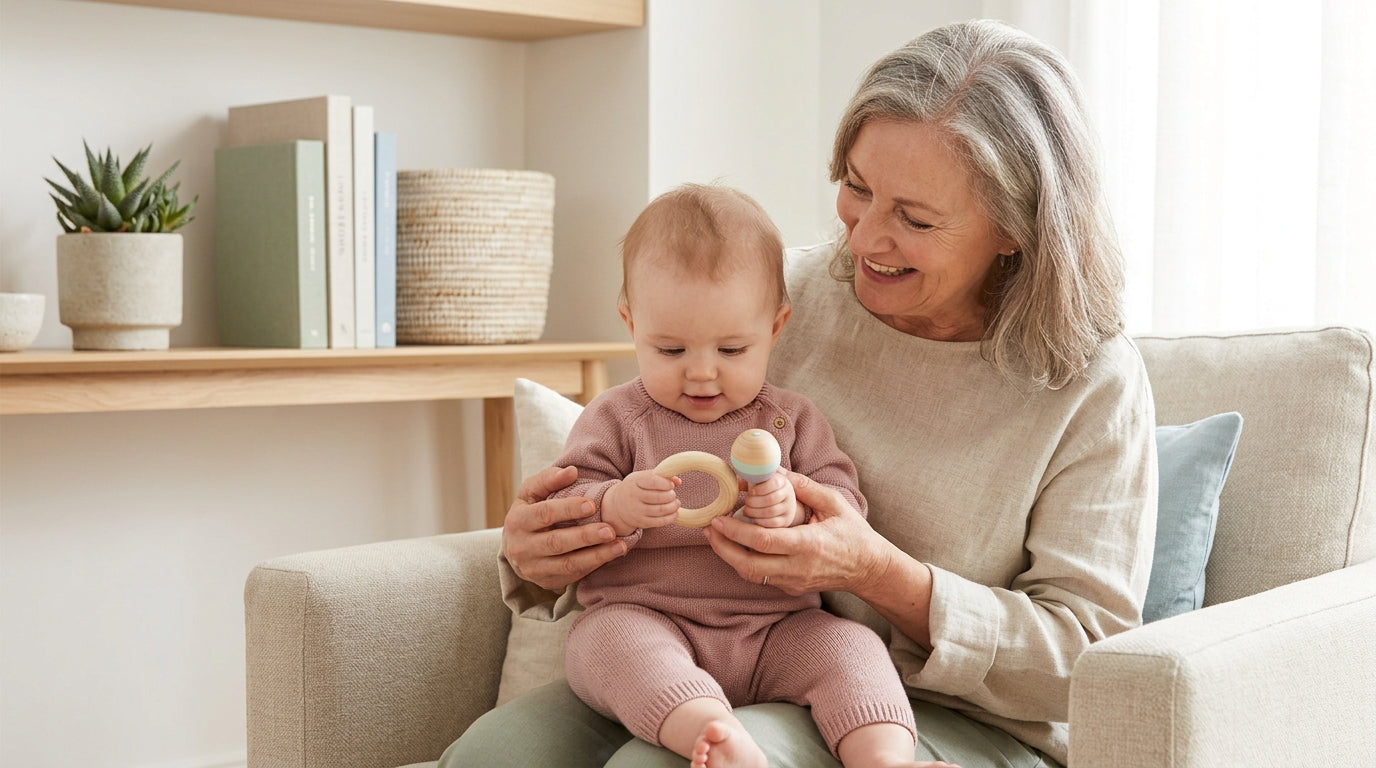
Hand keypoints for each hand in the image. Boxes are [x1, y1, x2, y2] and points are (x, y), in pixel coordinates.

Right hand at [501, 465, 626, 591]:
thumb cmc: (529, 512)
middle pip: (557, 543)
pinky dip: (594, 565)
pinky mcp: (546, 582)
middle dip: (585, 537)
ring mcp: (533, 569)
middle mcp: (521, 548)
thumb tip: (571, 471)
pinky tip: (611, 555)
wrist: (515, 548)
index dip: (568, 509)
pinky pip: (573, 575)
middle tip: (610, 530)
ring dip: (596, 556)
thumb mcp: (531, 493)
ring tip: (619, 546)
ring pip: (567, 564)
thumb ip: (549, 479)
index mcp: (517, 522)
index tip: (593, 505)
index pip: (544, 514)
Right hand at [602, 469, 680, 533]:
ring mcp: (636, 511)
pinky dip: (670, 517)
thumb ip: (661, 476)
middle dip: (671, 496)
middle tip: (673, 494)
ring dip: (673, 506)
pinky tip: (674, 513)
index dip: (665, 483)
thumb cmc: (636, 487)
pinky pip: (659, 522)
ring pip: (660, 510)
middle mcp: (633, 497)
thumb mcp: (644, 477)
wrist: (618, 504)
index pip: (653, 481)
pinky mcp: (640, 522)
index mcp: (634, 482)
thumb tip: (678, 481)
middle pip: (658, 497)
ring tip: (676, 503)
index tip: (671, 485)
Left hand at [704, 471, 887, 594]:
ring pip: (751, 574)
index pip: (764, 542)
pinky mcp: (791, 588)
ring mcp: (793, 582)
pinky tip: (738, 546)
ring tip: (717, 536)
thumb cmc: (853, 533)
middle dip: (723, 548)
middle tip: (708, 529)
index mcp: (809, 545)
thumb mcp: (833, 503)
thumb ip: (803, 487)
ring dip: (730, 556)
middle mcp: (798, 568)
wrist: (868, 568)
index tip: (718, 519)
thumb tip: (774, 472)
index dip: (736, 532)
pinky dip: (745, 562)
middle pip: (749, 565)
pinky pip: (761, 577)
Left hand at [738, 470, 801, 528]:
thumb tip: (738, 480)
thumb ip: (751, 479)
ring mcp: (788, 509)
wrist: (782, 502)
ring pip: (770, 512)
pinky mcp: (786, 521)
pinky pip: (772, 523)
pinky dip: (760, 521)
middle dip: (754, 502)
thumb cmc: (766, 490)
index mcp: (782, 482)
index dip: (760, 489)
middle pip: (770, 499)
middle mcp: (788, 495)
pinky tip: (753, 518)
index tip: (750, 492)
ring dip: (754, 512)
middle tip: (746, 503)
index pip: (774, 483)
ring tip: (746, 511)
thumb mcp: (761, 482)